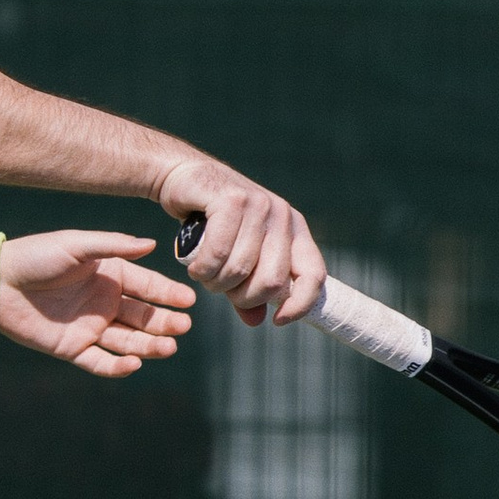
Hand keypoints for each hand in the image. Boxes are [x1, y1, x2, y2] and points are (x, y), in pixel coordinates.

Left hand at [0, 233, 197, 378]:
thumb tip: (152, 245)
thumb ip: (114, 245)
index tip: (190, 301)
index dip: (168, 294)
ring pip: (128, 340)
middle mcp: (105, 302)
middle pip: (143, 316)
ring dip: (149, 345)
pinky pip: (100, 362)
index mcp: (110, 275)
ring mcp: (91, 326)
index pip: (147, 286)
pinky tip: (133, 363)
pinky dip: (118, 366)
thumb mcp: (76, 245)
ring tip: (168, 347)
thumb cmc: (36, 256)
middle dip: (165, 322)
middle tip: (182, 326)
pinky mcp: (73, 348)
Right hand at [154, 158, 324, 326]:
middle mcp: (282, 215)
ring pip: (241, 269)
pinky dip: (201, 269)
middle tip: (221, 288)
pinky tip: (194, 266)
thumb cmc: (211, 222)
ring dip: (215, 283)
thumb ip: (247, 288)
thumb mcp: (236, 257)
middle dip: (243, 296)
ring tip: (204, 274)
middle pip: (273, 281)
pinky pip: (218, 253)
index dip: (301, 304)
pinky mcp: (231, 199)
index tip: (278, 320)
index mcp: (294, 230)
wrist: (183, 176)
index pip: (314, 274)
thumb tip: (257, 321)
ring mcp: (259, 205)